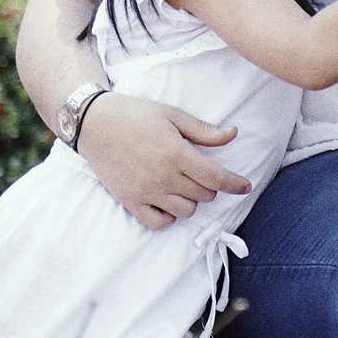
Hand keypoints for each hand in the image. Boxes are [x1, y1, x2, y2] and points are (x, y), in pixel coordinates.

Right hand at [74, 93, 251, 229]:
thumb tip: (233, 134)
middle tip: (201, 173)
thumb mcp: (172, 115)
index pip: (216, 178)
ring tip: (183, 184)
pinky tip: (168, 202)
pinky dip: (169, 216)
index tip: (245, 186)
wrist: (93, 123)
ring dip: (191, 200)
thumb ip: (203, 130)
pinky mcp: (130, 201)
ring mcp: (146, 192)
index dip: (235, 184)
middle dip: (211, 186)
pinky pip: (159, 222)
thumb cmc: (134, 114)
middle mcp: (163, 176)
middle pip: (204, 195)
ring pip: (186, 210)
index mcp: (176, 153)